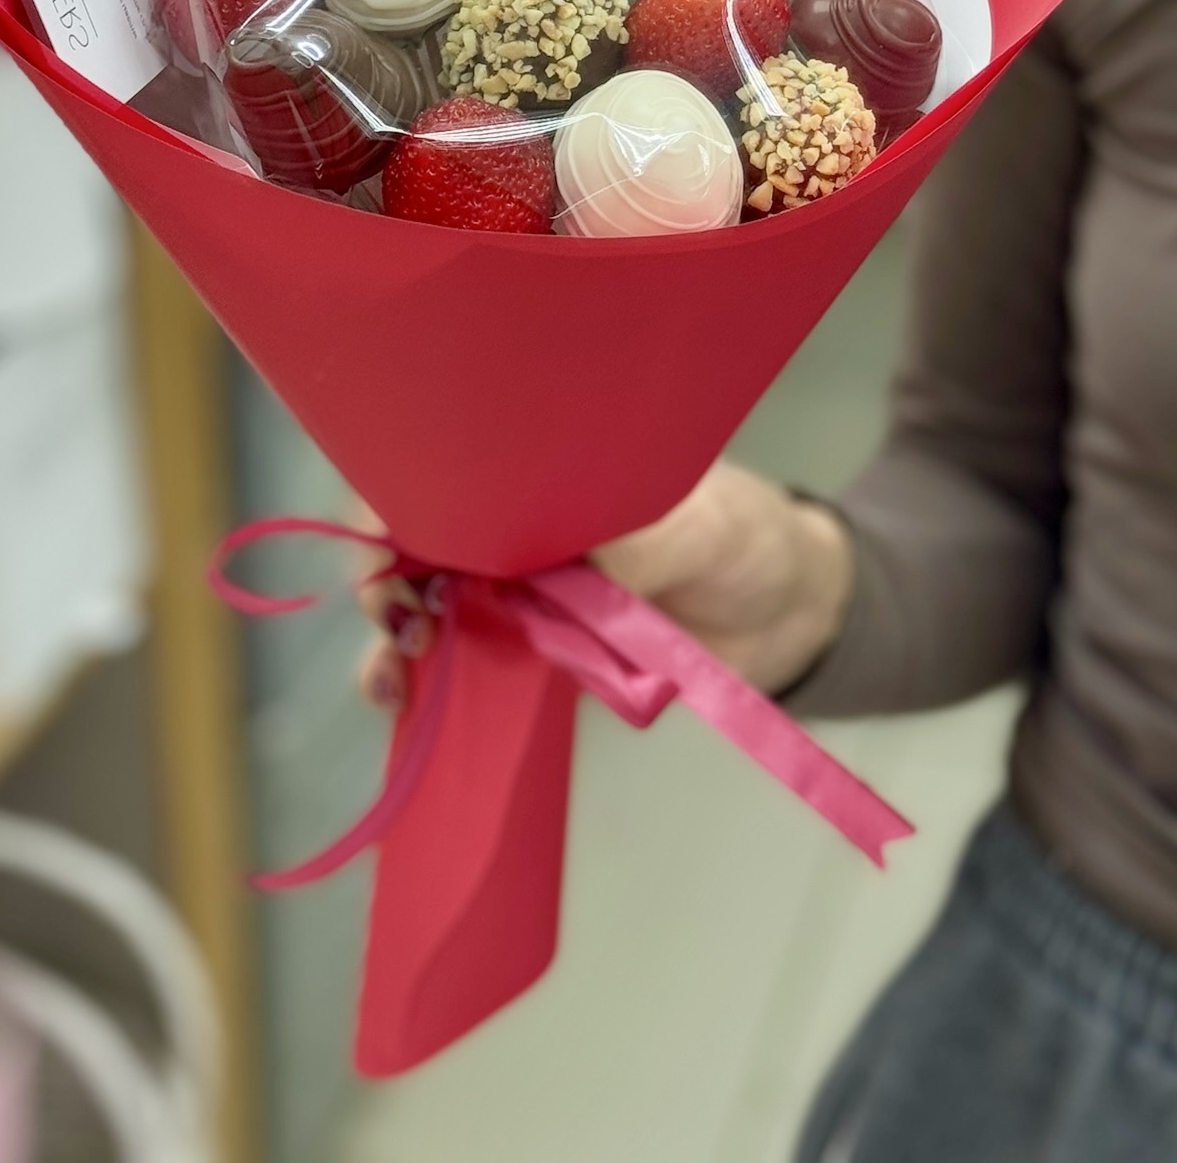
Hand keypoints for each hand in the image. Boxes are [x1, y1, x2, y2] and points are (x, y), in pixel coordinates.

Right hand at [356, 459, 852, 711]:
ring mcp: (519, 592)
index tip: (383, 540)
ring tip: (393, 675)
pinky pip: (466, 666)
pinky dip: (427, 687)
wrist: (792, 611)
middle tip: (398, 617)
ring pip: (427, 607)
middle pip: (418, 541)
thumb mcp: (693, 525)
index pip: (445, 469)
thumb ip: (628, 547)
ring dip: (392, 641)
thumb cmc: (741, 536)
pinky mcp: (535, 655)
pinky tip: (404, 706)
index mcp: (541, 469)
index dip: (398, 500)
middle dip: (385, 575)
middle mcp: (516, 525)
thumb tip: (548, 572)